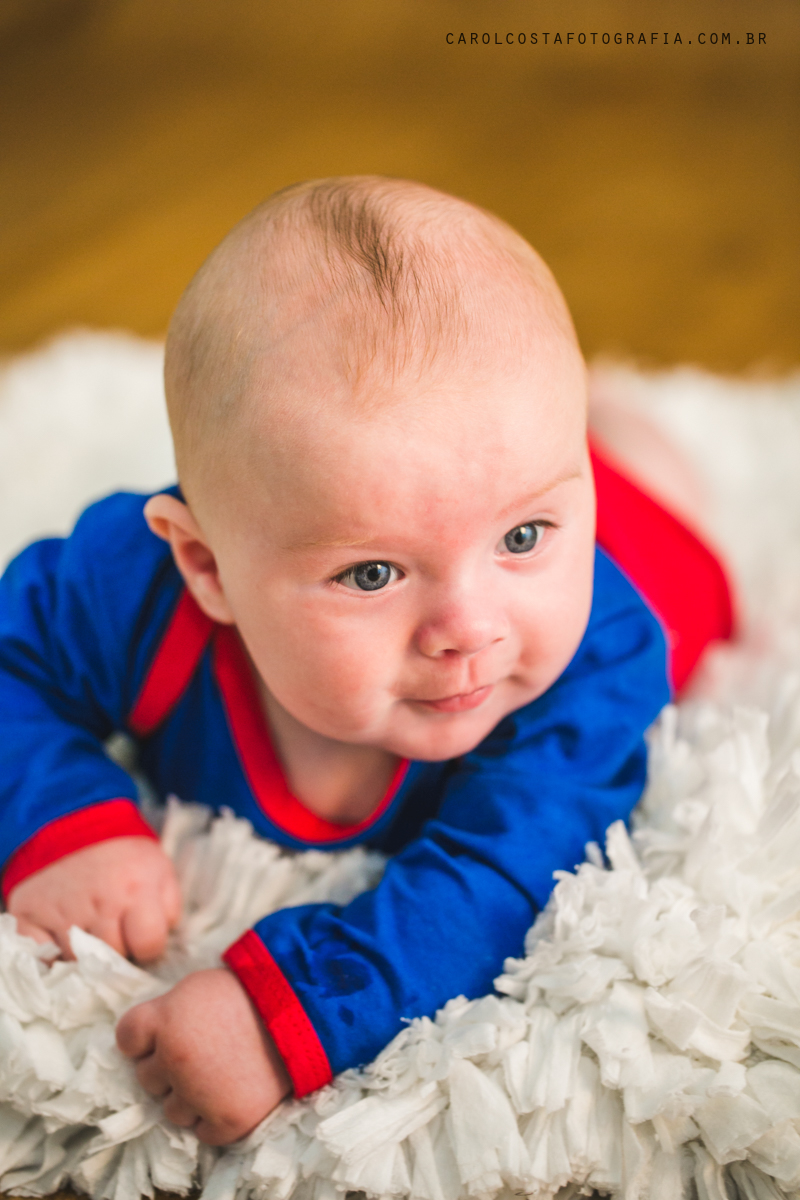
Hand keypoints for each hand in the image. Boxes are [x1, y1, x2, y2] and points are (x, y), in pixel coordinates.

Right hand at [6, 836, 180, 962]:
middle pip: (113, 958)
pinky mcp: (28, 914)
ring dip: (87, 952)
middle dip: (118, 948)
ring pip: (80, 960)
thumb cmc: (122, 853)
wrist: (72, 823)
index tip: (141, 935)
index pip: (149, 946)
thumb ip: (168, 908)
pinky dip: (51, 952)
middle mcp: (99, 902)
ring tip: (90, 925)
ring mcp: (62, 911)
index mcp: (136, 889)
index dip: (149, 946)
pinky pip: (43, 955)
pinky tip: (61, 934)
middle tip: (114, 927)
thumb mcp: (159, 869)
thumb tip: (161, 943)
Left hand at [116, 968, 290, 1143]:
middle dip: (169, 1067)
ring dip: (189, 1097)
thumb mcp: (198, 987)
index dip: (145, 1037)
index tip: (168, 1032)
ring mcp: (199, 1094)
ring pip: (171, 1111)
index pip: (127, 1038)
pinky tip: (232, 1092)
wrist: (303, 1011)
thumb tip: (148, 1040)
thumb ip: (167, 1012)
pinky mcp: (227, 1121)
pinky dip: (213, 1118)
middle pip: (147, 1077)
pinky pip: (201, 1132)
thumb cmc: (250, 993)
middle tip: (204, 1050)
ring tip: (221, 1072)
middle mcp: (174, 1059)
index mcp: (164, 1020)